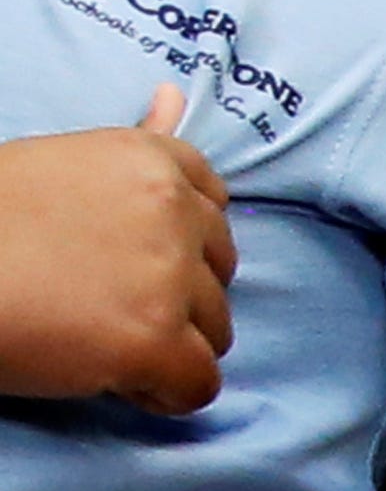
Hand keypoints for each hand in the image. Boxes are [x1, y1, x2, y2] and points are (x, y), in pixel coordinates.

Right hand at [0, 85, 237, 412]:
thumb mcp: (61, 162)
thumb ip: (134, 140)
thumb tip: (171, 96)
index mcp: (152, 161)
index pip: (214, 205)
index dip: (181, 245)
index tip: (138, 267)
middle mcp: (175, 212)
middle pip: (219, 269)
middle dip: (179, 296)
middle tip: (113, 312)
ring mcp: (168, 277)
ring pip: (217, 327)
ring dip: (175, 345)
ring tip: (109, 348)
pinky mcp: (151, 340)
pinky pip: (199, 383)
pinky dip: (169, 394)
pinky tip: (127, 386)